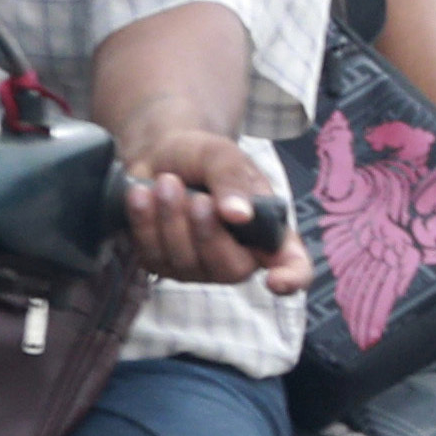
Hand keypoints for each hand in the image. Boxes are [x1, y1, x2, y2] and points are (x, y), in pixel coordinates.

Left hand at [124, 131, 305, 291]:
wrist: (160, 153)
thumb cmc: (203, 157)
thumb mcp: (222, 156)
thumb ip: (233, 181)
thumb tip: (239, 216)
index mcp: (268, 231)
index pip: (293, 267)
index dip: (291, 279)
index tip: (276, 281)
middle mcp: (238, 257)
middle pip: (230, 269)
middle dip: (207, 233)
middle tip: (196, 198)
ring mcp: (198, 267)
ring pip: (185, 262)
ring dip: (172, 218)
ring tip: (165, 181)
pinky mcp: (162, 264)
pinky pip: (152, 255)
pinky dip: (145, 222)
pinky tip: (142, 195)